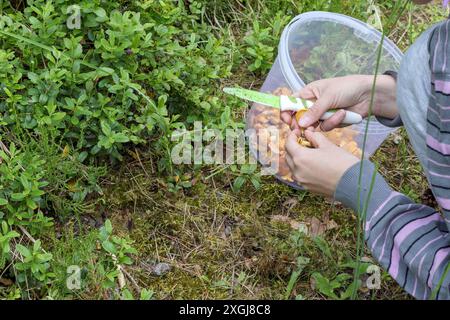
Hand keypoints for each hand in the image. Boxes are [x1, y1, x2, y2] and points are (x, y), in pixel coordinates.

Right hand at [282, 75, 396, 130]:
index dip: (286, 111)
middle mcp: (313, 104)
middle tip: (300, 129)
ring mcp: (322, 114)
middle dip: (300, 124)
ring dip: (322, 122)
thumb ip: (314, 111)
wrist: (369, 95)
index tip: (286, 120)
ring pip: (312, 125)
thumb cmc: (348, 87)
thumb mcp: (328, 97)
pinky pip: (325, 128)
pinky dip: (333, 123)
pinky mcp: (331, 122)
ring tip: (333, 114)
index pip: (291, 103)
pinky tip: (343, 114)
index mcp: (309, 93)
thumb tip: (300, 123)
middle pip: (298, 117)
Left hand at [285, 128, 358, 196]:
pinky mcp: (307, 187)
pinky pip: (299, 174)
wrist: (353, 183)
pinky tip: (312, 163)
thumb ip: (314, 137)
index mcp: (300, 158)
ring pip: (292, 166)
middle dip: (293, 146)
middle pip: (288, 155)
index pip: (288, 143)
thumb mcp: (327, 145)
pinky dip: (301, 167)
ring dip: (297, 157)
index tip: (298, 131)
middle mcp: (297, 170)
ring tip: (309, 152)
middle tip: (304, 140)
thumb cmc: (342, 162)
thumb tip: (307, 133)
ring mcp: (301, 180)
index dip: (292, 135)